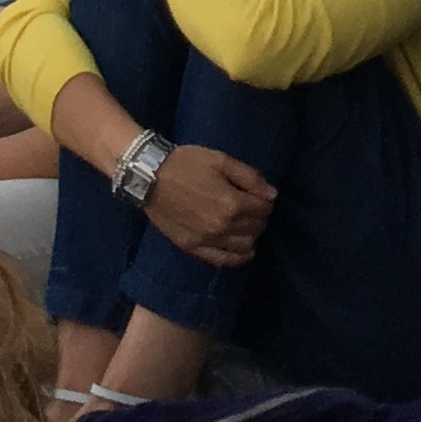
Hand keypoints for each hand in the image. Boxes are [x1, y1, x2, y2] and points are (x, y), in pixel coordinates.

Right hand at [141, 142, 275, 264]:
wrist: (148, 176)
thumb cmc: (185, 163)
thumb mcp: (220, 160)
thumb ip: (250, 177)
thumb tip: (272, 195)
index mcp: (232, 204)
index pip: (264, 209)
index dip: (265, 200)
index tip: (259, 194)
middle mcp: (224, 228)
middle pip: (257, 228)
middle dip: (259, 217)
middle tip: (252, 207)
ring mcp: (208, 241)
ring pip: (245, 247)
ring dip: (251, 236)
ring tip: (245, 225)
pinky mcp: (193, 248)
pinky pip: (223, 261)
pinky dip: (238, 257)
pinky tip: (242, 249)